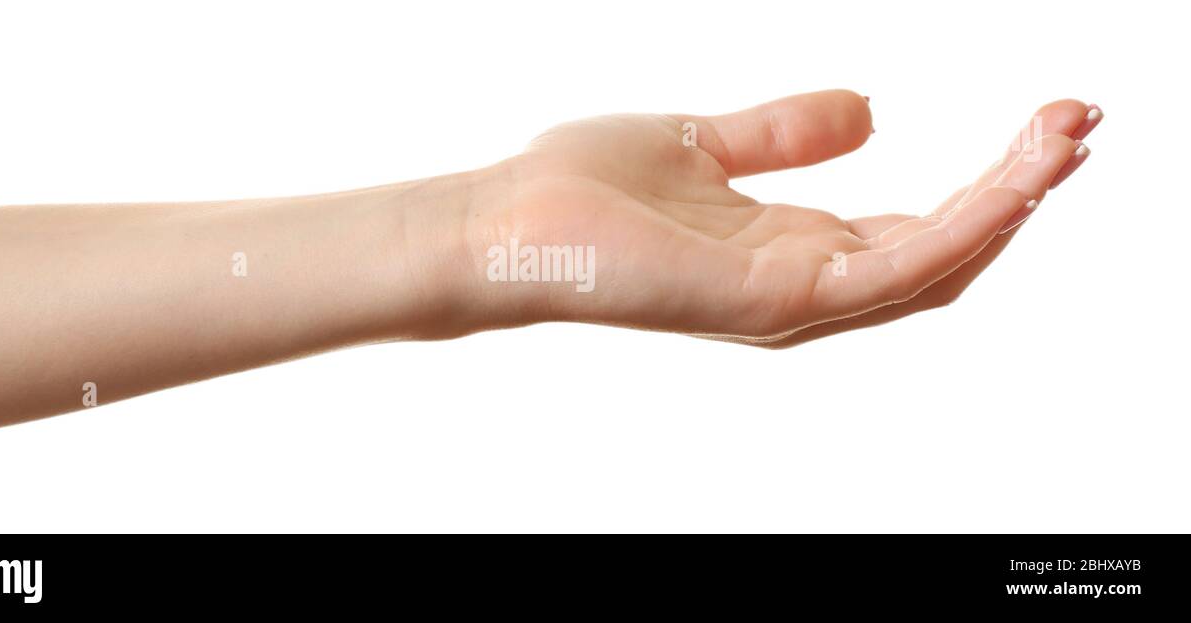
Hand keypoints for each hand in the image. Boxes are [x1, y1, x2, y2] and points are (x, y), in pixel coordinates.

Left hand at [472, 90, 1099, 343]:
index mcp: (793, 248)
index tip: (1047, 120)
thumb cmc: (583, 190)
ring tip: (1068, 136)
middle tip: (1080, 120)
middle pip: (944, 252)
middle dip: (1020, 191)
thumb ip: (787, 134)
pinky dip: (963, 225)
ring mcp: (794, 302)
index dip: (990, 182)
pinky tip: (1010, 177)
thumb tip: (871, 108)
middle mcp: (805, 286)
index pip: (917, 229)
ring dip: (1011, 204)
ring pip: (937, 265)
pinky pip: (894, 270)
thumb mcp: (708, 142)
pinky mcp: (776, 298)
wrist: (506, 222)